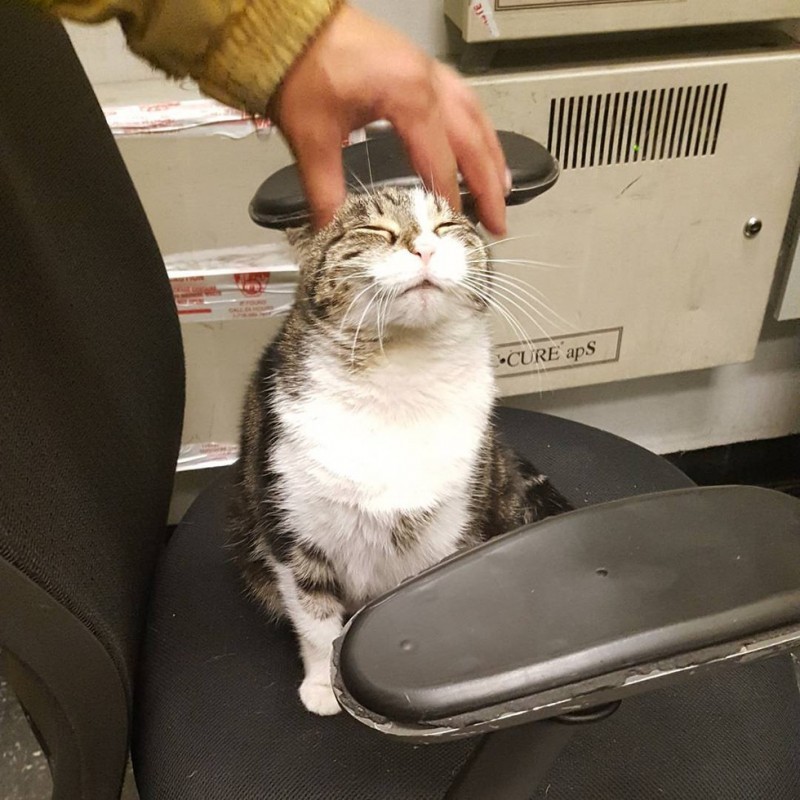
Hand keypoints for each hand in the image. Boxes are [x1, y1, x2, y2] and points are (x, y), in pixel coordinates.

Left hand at [270, 4, 507, 233]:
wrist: (287, 23)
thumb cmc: (300, 66)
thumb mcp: (311, 137)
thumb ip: (325, 191)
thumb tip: (331, 230)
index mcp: (408, 96)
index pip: (440, 161)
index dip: (449, 199)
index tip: (453, 230)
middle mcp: (427, 80)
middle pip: (473, 139)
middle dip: (489, 184)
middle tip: (498, 222)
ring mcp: (426, 69)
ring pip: (475, 116)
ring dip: (491, 155)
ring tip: (502, 189)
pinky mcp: (417, 66)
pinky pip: (461, 100)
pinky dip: (476, 128)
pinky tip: (478, 144)